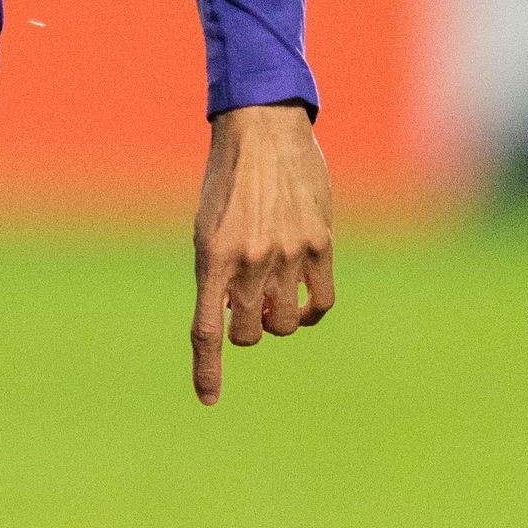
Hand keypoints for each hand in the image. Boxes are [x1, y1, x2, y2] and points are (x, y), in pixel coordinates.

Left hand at [188, 102, 331, 403]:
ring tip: (272, 296)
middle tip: (244, 308)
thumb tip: (233, 316)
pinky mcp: (319, 244)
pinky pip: (320, 303)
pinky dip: (309, 313)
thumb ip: (218, 271)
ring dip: (277, 320)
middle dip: (244, 330)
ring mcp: (287, 253)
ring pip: (284, 323)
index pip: (206, 329)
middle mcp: (248, 260)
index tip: (208, 399)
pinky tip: (301, 304)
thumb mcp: (208, 225)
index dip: (207, 369)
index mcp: (210, 256)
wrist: (262, 128)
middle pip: (249, 333)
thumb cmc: (228, 178)